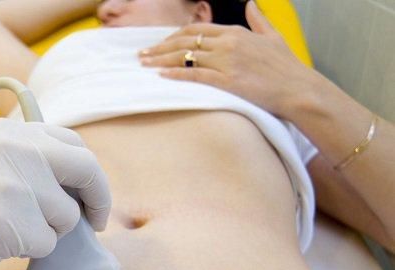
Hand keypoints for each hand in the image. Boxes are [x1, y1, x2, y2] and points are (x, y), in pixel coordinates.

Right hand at [0, 118, 110, 269]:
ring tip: (4, 230)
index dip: (90, 174)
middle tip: (95, 223)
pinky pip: (46, 245)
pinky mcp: (8, 223)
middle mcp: (15, 149)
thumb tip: (74, 183)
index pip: (74, 145)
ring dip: (46, 231)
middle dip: (97, 200)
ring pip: (65, 217)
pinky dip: (29, 252)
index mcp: (9, 131)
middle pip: (86, 172)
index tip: (91, 197)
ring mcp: (12, 184)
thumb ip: (24, 160)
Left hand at [138, 1, 314, 117]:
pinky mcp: (228, 80)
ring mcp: (227, 61)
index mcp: (235, 32)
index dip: (173, 37)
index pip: (196, 30)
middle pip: (185, 42)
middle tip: (142, 55)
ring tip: (144, 64)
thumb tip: (251, 4)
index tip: (159, 44)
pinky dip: (176, 74)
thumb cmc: (287, 67)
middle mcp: (228, 43)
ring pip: (186, 57)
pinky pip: (195, 74)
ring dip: (161, 60)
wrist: (299, 89)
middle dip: (160, 47)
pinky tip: (161, 75)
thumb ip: (259, 20)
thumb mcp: (274, 36)